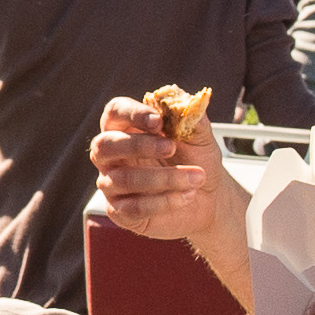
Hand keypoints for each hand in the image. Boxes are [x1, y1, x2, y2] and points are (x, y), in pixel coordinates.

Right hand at [86, 94, 235, 248]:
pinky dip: (163, 202)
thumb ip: (192, 117)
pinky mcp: (119, 212)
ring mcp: (112, 184)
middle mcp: (112, 155)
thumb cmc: (197, 161)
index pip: (115, 112)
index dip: (132, 114)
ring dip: (164, 178)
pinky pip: (132, 207)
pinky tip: (187, 196)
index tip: (159, 121)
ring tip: (196, 177)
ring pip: (124, 179)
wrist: (209, 199)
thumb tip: (186, 102)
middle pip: (105, 145)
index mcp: (127, 128)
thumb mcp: (200, 136)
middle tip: (172, 147)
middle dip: (139, 145)